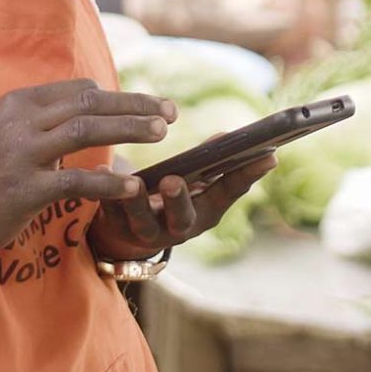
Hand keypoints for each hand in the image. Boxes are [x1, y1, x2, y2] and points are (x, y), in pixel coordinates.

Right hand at [0, 78, 174, 262]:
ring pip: (89, 130)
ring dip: (130, 129)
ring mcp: (22, 154)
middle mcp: (20, 121)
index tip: (143, 103)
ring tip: (161, 133)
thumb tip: (77, 120)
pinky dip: (108, 182)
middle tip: (169, 110)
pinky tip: (133, 187)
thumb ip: (34, 124)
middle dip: (135, 104)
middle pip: (90, 102)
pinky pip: (77, 181)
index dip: (115, 95)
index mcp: (15, 104)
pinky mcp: (25, 190)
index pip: (77, 89)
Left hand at [88, 153, 277, 262]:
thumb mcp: (194, 182)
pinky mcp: (116, 227)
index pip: (230, 192)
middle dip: (179, 200)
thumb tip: (227, 138)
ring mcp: (147, 231)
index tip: (268, 155)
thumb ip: (208, 162)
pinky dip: (105, 189)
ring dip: (136, 202)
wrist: (125, 233)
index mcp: (205, 211)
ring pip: (142, 221)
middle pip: (183, 218)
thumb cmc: (168, 197)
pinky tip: (102, 168)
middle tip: (174, 181)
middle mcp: (179, 227)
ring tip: (133, 183)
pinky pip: (109, 210)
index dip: (249, 175)